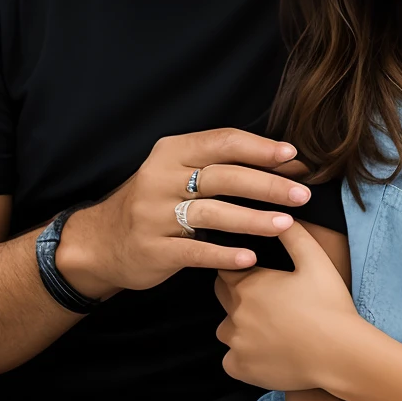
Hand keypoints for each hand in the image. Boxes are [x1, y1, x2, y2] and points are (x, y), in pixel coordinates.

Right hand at [57, 129, 307, 297]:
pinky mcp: (153, 249)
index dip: (259, 148)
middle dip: (267, 184)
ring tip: (286, 224)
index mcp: (170, 152)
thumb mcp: (175, 172)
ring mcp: (154, 215)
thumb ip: (218, 164)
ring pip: (213, 213)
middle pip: (223, 177)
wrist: (100, 242)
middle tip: (302, 194)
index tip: (292, 157)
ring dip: (254, 218)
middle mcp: (161, 179)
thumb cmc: (153, 203)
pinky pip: (195, 251)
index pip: (222, 142)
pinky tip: (250, 258)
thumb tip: (283, 161)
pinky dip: (225, 254)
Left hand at [215, 219, 363, 389]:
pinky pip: (231, 360)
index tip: (260, 276)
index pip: (227, 269)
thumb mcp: (316, 260)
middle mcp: (236, 313)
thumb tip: (280, 216)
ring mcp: (236, 343)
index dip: (241, 270)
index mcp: (249, 285)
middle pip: (223, 296)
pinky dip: (244, 356)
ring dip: (241, 327)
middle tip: (268, 302)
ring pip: (226, 330)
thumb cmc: (330, 306)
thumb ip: (293, 234)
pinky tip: (268, 352)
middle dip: (239, 295)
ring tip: (271, 329)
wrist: (341, 354)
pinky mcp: (240, 368)